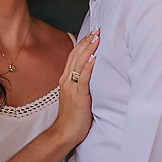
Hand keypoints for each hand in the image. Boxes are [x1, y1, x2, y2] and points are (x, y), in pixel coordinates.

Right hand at [52, 29, 99, 148]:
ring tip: (97, 38)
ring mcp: (71, 87)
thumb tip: (93, 74)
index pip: (74, 56)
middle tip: (97, 29)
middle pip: (76, 55)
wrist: (64, 132)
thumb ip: (82, 83)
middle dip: (87, 41)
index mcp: (66, 79)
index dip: (83, 43)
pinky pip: (82, 78)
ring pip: (79, 63)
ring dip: (88, 49)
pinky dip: (88, 66)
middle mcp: (66, 80)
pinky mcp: (77, 95)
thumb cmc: (73, 116)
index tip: (92, 33)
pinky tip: (94, 57)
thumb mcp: (77, 95)